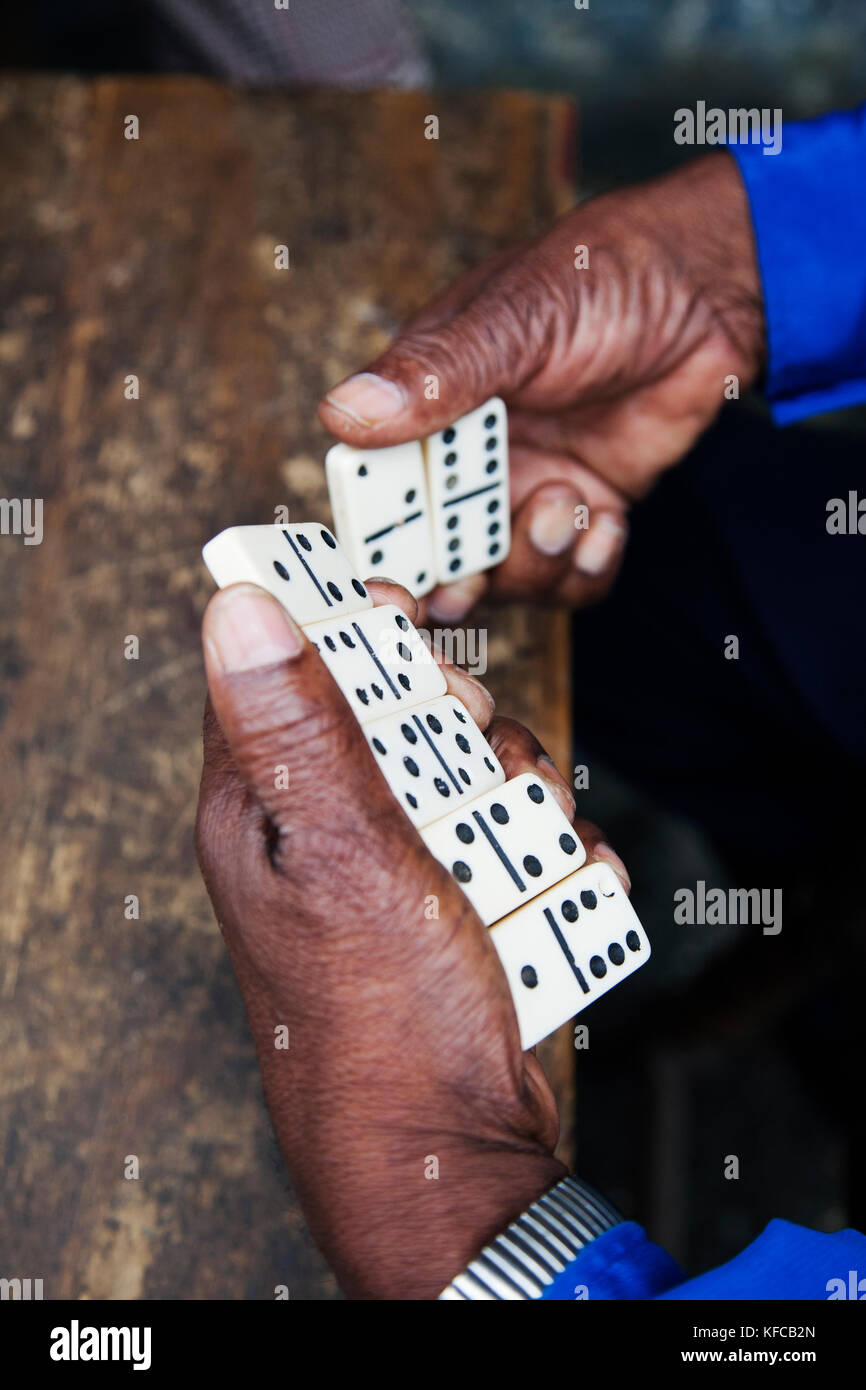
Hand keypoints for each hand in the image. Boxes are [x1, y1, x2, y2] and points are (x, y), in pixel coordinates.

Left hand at [196, 579, 629, 1298]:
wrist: (449, 1160)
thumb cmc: (379, 1021)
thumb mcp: (341, 856)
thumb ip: (297, 726)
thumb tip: (235, 604)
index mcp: (264, 802)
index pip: (294, 660)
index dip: (358, 631)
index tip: (416, 637)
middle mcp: (318, 828)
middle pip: (402, 706)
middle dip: (465, 724)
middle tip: (478, 764)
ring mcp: (389, 869)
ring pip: (470, 766)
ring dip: (519, 790)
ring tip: (529, 849)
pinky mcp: (448, 904)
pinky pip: (509, 833)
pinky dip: (546, 850)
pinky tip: (559, 886)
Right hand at [318, 152, 763, 621]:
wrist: (709, 288)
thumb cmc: (601, 276)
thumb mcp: (513, 321)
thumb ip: (434, 375)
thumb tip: (344, 413)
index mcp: (427, 411)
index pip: (380, 494)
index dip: (380, 548)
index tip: (392, 586)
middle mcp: (469, 459)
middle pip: (436, 557)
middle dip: (454, 583)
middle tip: (473, 581)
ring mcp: (527, 487)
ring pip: (506, 579)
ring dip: (535, 563)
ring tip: (568, 504)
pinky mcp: (586, 507)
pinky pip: (573, 577)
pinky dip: (588, 566)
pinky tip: (608, 520)